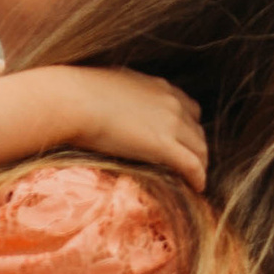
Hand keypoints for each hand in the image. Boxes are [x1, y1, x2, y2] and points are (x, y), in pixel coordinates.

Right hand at [57, 65, 207, 192]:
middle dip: (196, 148)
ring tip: (194, 180)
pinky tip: (197, 188)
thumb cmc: (80, 94)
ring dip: (200, 165)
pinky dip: (198, 178)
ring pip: (200, 149)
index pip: (189, 108)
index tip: (182, 141)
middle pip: (198, 130)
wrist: (74, 101)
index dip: (188, 127)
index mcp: (160, 86)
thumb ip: (125, 96)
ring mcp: (171, 123)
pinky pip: (193, 165)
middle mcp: (172, 102)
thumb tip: (114, 107)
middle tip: (190, 166)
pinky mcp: (164, 146)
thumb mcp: (112, 86)